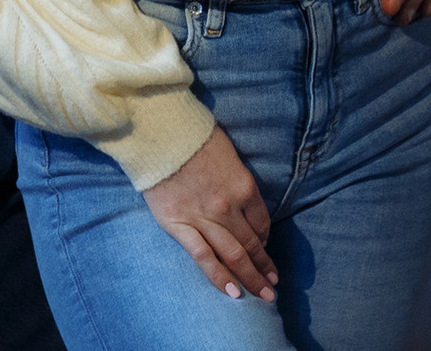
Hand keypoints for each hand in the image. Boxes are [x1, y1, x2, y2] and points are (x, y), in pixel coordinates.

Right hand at [142, 128, 276, 301]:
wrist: (157, 133)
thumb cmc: (193, 136)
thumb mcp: (227, 152)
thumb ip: (236, 178)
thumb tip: (240, 196)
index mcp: (243, 186)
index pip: (262, 222)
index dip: (266, 240)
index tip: (265, 250)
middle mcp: (228, 206)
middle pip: (252, 244)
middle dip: (264, 267)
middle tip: (273, 286)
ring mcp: (204, 218)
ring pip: (234, 255)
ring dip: (251, 278)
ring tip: (262, 296)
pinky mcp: (179, 225)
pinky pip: (204, 257)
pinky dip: (220, 276)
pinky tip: (233, 293)